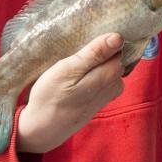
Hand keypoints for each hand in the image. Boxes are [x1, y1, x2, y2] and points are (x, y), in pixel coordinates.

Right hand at [16, 33, 124, 152]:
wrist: (42, 129)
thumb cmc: (50, 96)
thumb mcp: (67, 69)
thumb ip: (94, 54)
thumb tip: (118, 37)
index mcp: (109, 74)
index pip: (119, 46)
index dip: (105, 36)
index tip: (89, 32)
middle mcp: (114, 85)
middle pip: (116, 56)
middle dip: (103, 48)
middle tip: (80, 43)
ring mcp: (108, 94)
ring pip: (110, 67)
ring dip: (97, 60)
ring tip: (77, 56)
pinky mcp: (100, 100)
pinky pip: (104, 77)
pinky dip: (95, 71)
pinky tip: (79, 71)